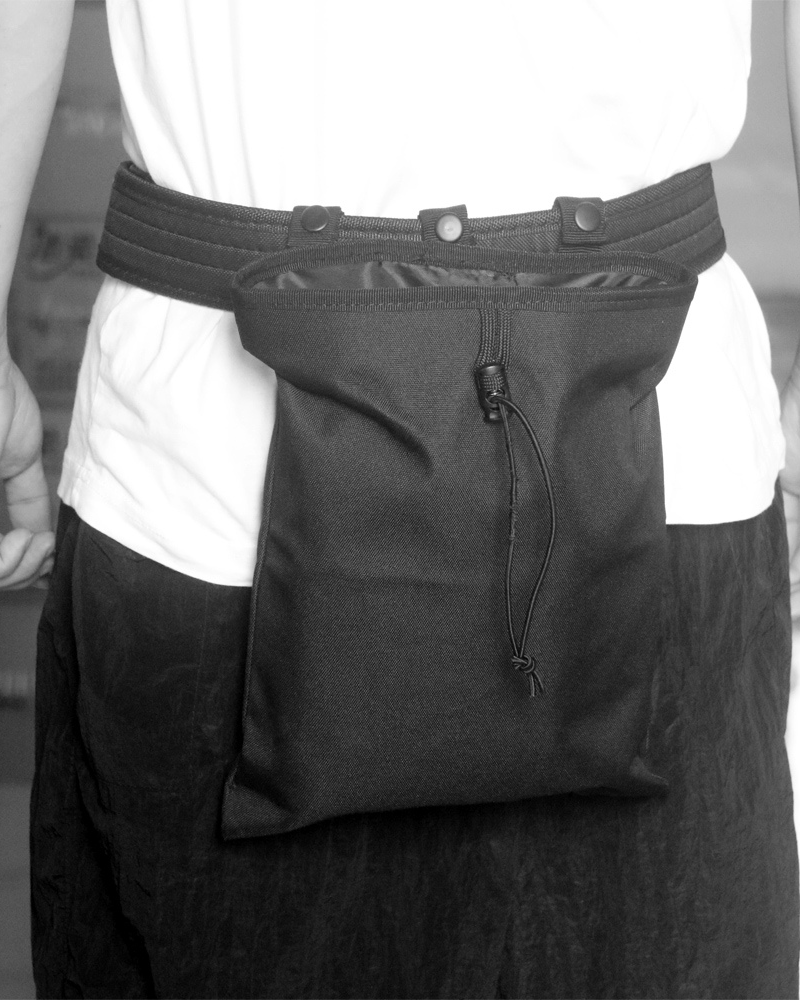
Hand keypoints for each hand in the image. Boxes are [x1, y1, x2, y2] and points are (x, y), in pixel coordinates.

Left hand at [0, 352, 54, 588]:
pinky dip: (8, 562)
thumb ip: (29, 502)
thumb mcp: (19, 460)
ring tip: (40, 543)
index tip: (48, 553)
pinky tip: (28, 540)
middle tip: (47, 549)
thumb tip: (46, 539)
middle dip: (22, 574)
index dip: (19, 571)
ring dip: (18, 570)